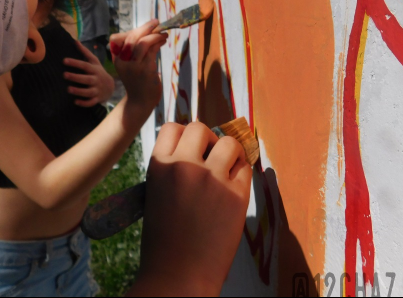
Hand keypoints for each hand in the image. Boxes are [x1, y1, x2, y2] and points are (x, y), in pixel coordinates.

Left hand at [63, 41, 114, 106]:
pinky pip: (91, 102)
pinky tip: (75, 102)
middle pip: (87, 79)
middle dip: (76, 77)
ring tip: (68, 89)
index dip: (75, 63)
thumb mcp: (94, 62)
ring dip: (79, 91)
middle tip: (64, 75)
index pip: (84, 66)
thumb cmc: (98, 72)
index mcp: (94, 70)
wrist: (111, 87)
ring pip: (89, 92)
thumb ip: (85, 52)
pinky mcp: (97, 99)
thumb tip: (75, 41)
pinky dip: (84, 103)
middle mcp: (96, 80)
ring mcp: (97, 90)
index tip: (64, 60)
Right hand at [109, 19, 166, 110]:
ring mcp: (134, 66)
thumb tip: (148, 32)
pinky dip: (158, 42)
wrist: (141, 101)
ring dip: (155, 35)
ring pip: (142, 43)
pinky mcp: (146, 70)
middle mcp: (123, 62)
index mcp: (117, 59)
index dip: (130, 31)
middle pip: (131, 38)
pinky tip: (163, 41)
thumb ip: (134, 51)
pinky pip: (152, 51)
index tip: (144, 27)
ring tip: (163, 33)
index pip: (116, 39)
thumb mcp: (130, 65)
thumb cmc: (137, 81)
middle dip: (145, 27)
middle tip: (156, 23)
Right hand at [130, 122, 251, 295]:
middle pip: (201, 128)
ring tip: (226, 172)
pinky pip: (246, 168)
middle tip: (211, 159)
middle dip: (207, 141)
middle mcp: (185, 166)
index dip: (184, 136)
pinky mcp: (236, 194)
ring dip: (230, 154)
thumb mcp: (156, 196)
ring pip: (229, 143)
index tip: (191, 148)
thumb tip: (198, 150)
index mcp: (159, 166)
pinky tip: (234, 190)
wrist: (178, 276)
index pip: (173, 127)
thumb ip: (173, 170)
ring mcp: (212, 179)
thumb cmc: (165, 242)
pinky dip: (242, 175)